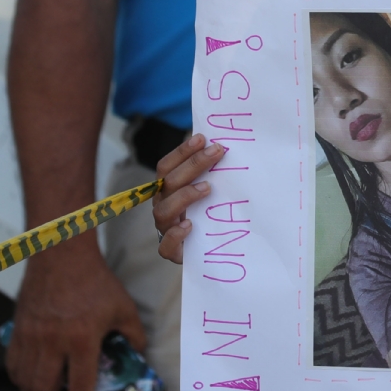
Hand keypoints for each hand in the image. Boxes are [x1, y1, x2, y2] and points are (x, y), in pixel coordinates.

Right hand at [6, 243, 145, 390]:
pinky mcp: (16, 330)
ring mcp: (31, 337)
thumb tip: (138, 353)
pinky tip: (31, 382)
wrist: (61, 254)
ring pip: (26, 382)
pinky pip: (13, 365)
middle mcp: (52, 342)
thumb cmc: (95, 281)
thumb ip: (133, 333)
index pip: (81, 386)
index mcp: (82, 338)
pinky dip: (20, 380)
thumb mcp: (123, 306)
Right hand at [153, 133, 224, 263]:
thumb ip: (213, 172)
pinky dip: (175, 235)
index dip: (182, 151)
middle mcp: (164, 206)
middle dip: (192, 164)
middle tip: (217, 152)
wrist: (210, 249)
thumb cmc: (210, 212)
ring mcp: (165, 228)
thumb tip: (228, 146)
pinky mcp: (172, 252)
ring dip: (184, 196)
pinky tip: (190, 225)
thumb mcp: (211, 190)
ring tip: (207, 188)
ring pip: (163, 211)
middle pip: (168, 182)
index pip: (167, 166)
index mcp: (169, 189)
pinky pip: (165, 246)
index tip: (203, 138)